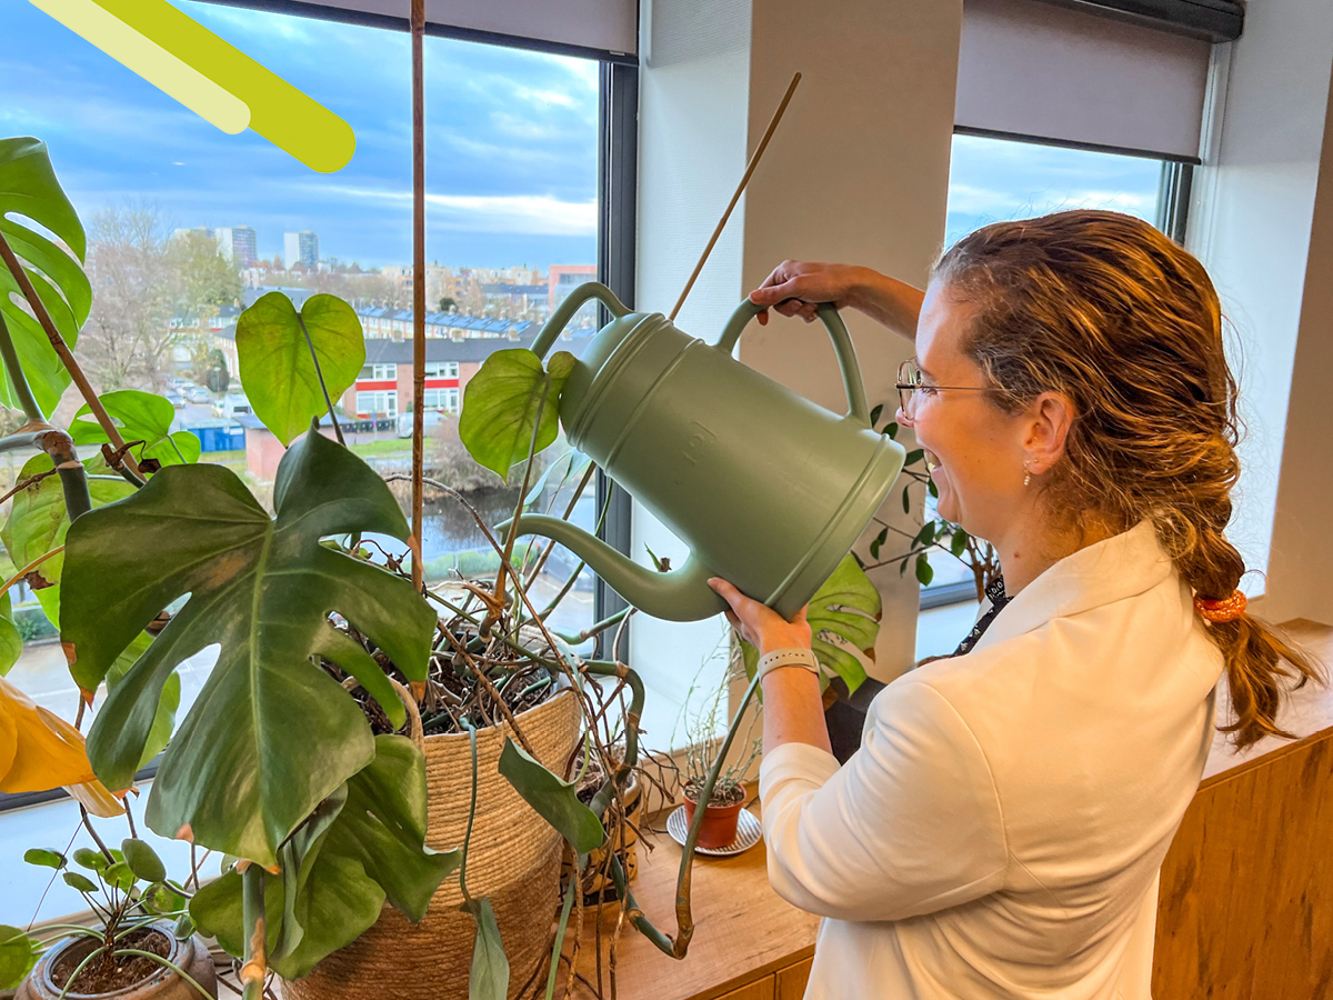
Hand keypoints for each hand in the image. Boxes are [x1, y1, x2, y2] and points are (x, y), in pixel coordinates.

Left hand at [708, 577, 811, 653]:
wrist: (787, 643)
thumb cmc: (762, 630)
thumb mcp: (741, 605)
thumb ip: (728, 593)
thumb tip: (712, 582)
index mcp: (745, 624)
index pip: (733, 612)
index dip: (730, 601)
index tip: (730, 588)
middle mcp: (762, 625)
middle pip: (756, 609)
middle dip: (757, 598)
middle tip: (756, 582)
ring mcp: (778, 625)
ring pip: (777, 609)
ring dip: (779, 599)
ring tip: (778, 583)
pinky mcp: (794, 623)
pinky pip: (797, 608)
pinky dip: (799, 600)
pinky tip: (799, 589)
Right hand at [748, 261, 869, 325]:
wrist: (852, 287)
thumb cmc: (829, 280)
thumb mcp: (797, 287)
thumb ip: (773, 294)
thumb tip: (753, 297)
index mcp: (784, 271)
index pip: (764, 290)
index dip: (762, 306)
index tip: (763, 320)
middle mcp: (791, 279)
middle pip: (778, 304)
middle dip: (791, 308)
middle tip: (801, 304)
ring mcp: (801, 290)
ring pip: (790, 310)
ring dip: (802, 311)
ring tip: (813, 304)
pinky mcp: (810, 299)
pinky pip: (802, 313)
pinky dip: (809, 313)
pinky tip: (818, 308)